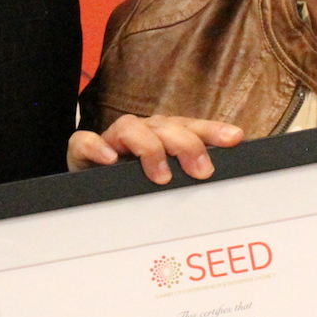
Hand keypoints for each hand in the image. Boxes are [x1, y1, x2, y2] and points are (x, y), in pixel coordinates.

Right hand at [68, 115, 243, 183]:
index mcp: (163, 136)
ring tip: (161, 175)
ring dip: (148, 147)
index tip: (234, 138)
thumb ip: (190, 179)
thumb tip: (223, 186)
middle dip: (186, 144)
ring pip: (129, 127)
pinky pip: (84, 141)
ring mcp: (111, 141)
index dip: (212, 130)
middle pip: (165, 126)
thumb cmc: (133, 186)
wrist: (89, 190)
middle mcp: (140, 133)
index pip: (191, 127)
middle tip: (201, 171)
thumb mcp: (166, 183)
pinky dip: (96, 147)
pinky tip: (109, 160)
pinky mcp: (82, 152)